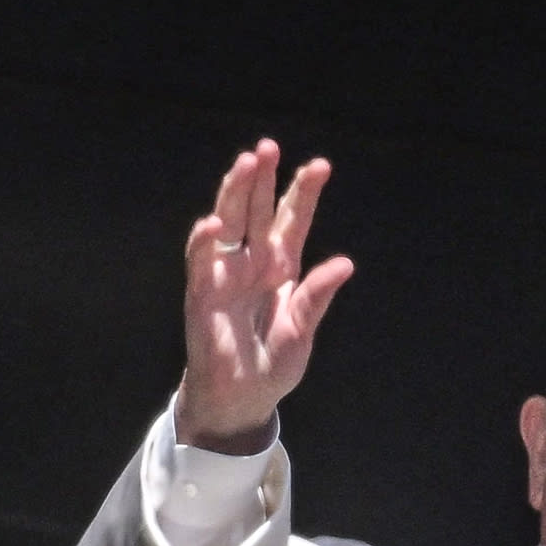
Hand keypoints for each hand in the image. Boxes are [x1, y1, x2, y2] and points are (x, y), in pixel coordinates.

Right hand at [177, 140, 354, 453]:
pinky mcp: (202, 292)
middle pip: (257, 209)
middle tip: (269, 147)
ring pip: (228, 221)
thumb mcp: (302, 331)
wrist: (242, 398)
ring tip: (245, 164)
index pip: (292, 220)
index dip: (303, 193)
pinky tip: (214, 223)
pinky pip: (201, 260)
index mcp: (282, 266)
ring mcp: (225, 272)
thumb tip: (344, 264)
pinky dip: (205, 241)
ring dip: (235, 193)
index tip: (320, 165)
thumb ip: (316, 298)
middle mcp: (253, 261)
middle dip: (263, 178)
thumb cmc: (273, 363)